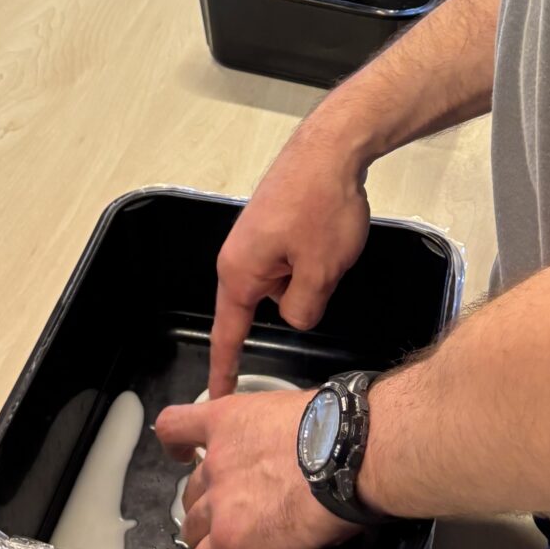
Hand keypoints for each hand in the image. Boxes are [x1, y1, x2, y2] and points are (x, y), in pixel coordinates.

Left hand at [154, 388, 356, 548]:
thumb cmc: (332, 427)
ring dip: (207, 538)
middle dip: (205, 501)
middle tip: (230, 511)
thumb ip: (268, 430)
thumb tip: (284, 446)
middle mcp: (215, 461)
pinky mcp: (230, 542)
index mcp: (227, 421)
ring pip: (192, 529)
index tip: (183, 455)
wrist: (347, 453)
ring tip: (229, 546)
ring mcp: (219, 503)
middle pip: (190, 490)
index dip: (176, 445)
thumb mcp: (287, 410)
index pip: (175, 427)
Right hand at [205, 120, 372, 398]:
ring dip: (309, 275)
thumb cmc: (321, 204)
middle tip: (322, 271)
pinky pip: (288, 260)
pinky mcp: (273, 225)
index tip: (218, 400)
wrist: (331, 148)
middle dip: (296, 299)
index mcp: (240, 272)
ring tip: (329, 244)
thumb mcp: (320, 272)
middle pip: (263, 305)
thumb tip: (296, 315)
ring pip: (282, 282)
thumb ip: (303, 310)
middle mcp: (238, 256)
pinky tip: (328, 235)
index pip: (227, 334)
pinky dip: (310, 257)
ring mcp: (255, 238)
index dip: (225, 371)